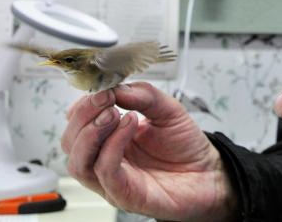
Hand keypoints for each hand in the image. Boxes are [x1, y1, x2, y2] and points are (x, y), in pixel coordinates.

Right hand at [62, 83, 238, 220]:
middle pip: (70, 142)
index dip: (84, 103)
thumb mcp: (167, 108)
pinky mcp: (126, 194)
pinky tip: (130, 124)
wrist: (210, 173)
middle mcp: (105, 160)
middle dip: (83, 115)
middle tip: (105, 98)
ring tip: (114, 112)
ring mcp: (113, 179)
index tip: (101, 86)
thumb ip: (144, 94)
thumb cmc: (186, 146)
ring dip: (91, 132)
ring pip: (78, 162)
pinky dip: (113, 145)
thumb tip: (117, 86)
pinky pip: (106, 171)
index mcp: (109, 138)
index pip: (77, 122)